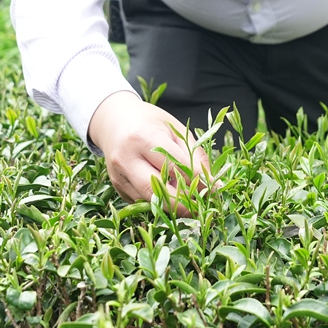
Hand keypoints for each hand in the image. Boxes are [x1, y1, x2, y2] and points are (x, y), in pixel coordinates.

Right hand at [88, 91, 209, 205]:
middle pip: (158, 190)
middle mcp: (126, 158)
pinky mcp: (117, 187)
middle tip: (203, 206)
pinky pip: (143, 201)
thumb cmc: (148, 122)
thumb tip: (212, 183)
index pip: (175, 166)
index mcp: (143, 137)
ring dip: (174, 206)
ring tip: (192, 204)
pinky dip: (160, 202)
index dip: (197, 180)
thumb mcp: (174, 129)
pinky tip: (172, 196)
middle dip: (183, 203)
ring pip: (150, 200)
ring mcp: (119, 175)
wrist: (113, 121)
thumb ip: (193, 154)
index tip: (214, 189)